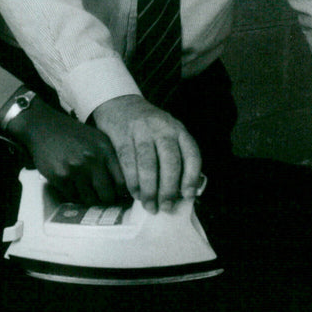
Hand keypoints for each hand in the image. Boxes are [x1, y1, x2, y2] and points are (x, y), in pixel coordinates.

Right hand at [5, 97, 128, 205]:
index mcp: (105, 149)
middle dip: (105, 200)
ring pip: (90, 199)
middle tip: (101, 198)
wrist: (43, 126)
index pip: (122, 182)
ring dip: (88, 198)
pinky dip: (74, 195)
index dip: (121, 194)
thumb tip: (124, 186)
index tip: (118, 196)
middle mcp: (92, 159)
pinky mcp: (60, 177)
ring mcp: (75, 169)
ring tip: (85, 190)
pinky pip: (73, 197)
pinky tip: (72, 185)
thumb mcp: (97, 139)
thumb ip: (111, 159)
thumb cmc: (73, 134)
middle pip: (107, 195)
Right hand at [91, 95, 201, 212]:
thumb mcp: (168, 134)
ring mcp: (141, 130)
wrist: (120, 104)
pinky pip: (128, 162)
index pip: (191, 154)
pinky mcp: (122, 135)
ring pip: (148, 164)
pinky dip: (132, 181)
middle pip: (170, 161)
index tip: (188, 196)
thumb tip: (183, 193)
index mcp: (178, 130)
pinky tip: (135, 193)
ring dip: (149, 189)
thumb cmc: (148, 128)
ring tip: (150, 205)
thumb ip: (177, 157)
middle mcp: (162, 128)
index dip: (191, 177)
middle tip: (166, 207)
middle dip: (168, 188)